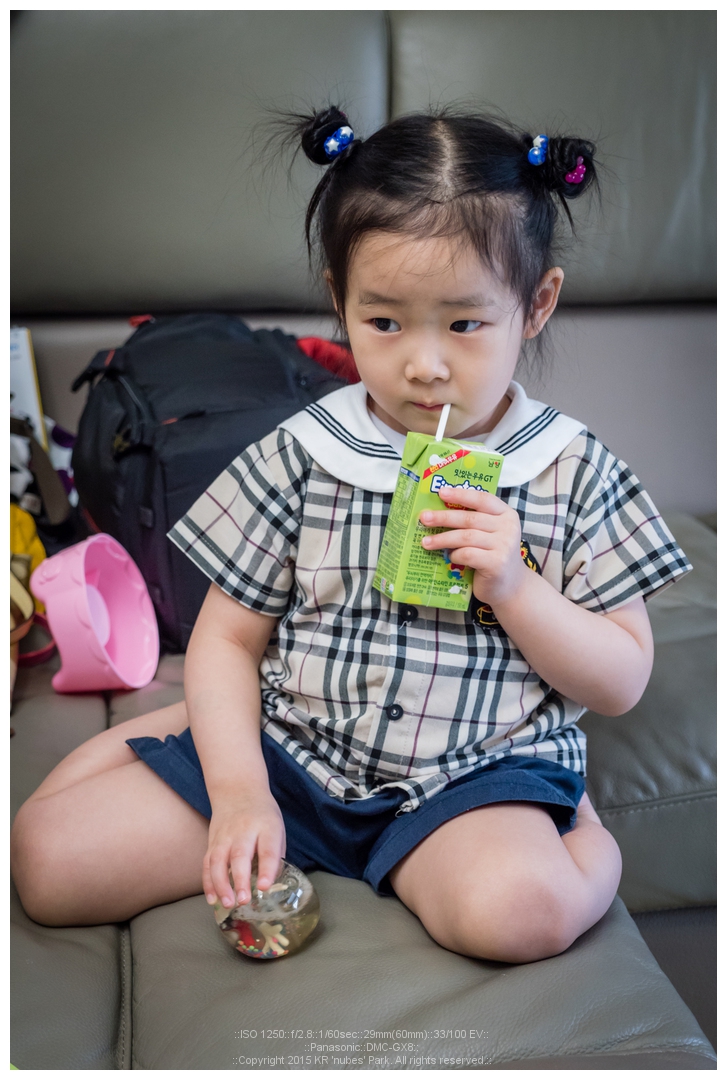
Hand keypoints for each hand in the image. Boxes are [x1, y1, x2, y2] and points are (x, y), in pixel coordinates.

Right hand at [203, 790, 285, 909]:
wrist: (237, 790)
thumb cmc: (262, 814)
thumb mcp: (277, 828)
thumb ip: (275, 855)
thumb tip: (271, 885)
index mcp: (266, 826)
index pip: (267, 848)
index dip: (267, 868)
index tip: (265, 886)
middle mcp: (244, 830)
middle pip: (240, 855)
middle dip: (240, 879)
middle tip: (244, 900)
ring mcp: (225, 836)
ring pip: (219, 861)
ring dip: (221, 884)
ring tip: (228, 904)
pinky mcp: (212, 841)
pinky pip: (207, 863)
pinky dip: (208, 882)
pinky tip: (213, 899)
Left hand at [420, 486, 525, 606]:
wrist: (510, 585)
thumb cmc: (493, 556)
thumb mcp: (490, 534)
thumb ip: (474, 521)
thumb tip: (438, 511)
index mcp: (506, 514)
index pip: (483, 499)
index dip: (461, 494)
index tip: (441, 492)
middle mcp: (508, 527)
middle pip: (470, 518)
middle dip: (444, 517)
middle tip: (424, 518)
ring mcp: (504, 546)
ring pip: (466, 537)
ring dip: (443, 539)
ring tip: (425, 542)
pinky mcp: (497, 563)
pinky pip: (468, 554)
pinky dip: (455, 555)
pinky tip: (450, 557)